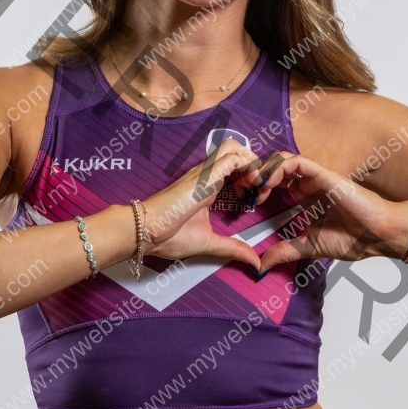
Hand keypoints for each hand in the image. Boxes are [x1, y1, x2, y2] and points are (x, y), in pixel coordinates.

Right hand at [141, 137, 262, 270]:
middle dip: (255, 165)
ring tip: (256, 185)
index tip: (256, 198)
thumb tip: (254, 262)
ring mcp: (206, 172)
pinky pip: (234, 157)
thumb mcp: (210, 242)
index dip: (251, 177)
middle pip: (237, 150)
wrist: (148, 231)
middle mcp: (208, 174)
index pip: (235, 166)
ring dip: (251, 162)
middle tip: (259, 189)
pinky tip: (251, 186)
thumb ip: (233, 248)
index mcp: (208, 186)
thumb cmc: (169, 235)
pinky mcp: (206, 175)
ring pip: (235, 147)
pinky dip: (249, 167)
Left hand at [233, 150, 407, 270]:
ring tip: (252, 188)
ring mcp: (314, 177)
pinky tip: (268, 184)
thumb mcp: (308, 247)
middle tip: (240, 191)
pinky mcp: (323, 174)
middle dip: (252, 176)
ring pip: (280, 160)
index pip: (272, 183)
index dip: (254, 188)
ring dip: (262, 171)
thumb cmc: (353, 240)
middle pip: (272, 168)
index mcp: (303, 198)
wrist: (378, 237)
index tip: (241, 202)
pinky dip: (278, 168)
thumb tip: (261, 265)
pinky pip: (295, 161)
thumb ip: (285, 251)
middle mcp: (306, 184)